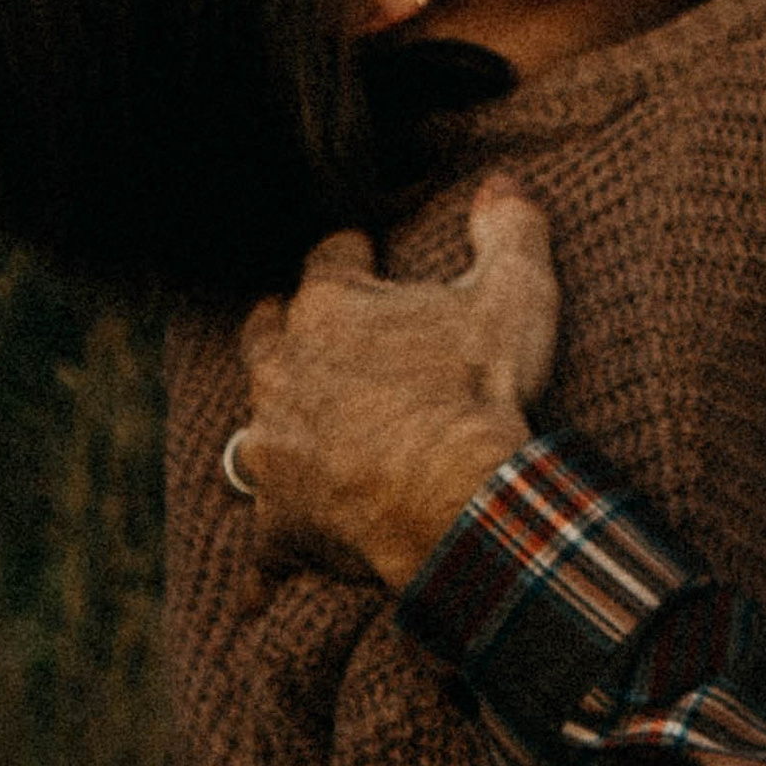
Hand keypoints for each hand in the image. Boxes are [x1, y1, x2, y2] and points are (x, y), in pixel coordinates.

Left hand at [235, 175, 560, 591]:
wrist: (458, 500)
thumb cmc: (480, 390)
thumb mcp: (513, 295)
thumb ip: (508, 228)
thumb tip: (501, 183)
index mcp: (330, 307)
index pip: (329, 257)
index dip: (353, 254)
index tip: (368, 254)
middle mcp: (282, 370)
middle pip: (266, 332)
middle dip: (286, 327)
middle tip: (316, 333)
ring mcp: (273, 450)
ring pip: (252, 428)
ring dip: (274, 426)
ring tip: (299, 431)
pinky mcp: (279, 522)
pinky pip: (264, 544)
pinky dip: (273, 555)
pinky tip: (267, 583)